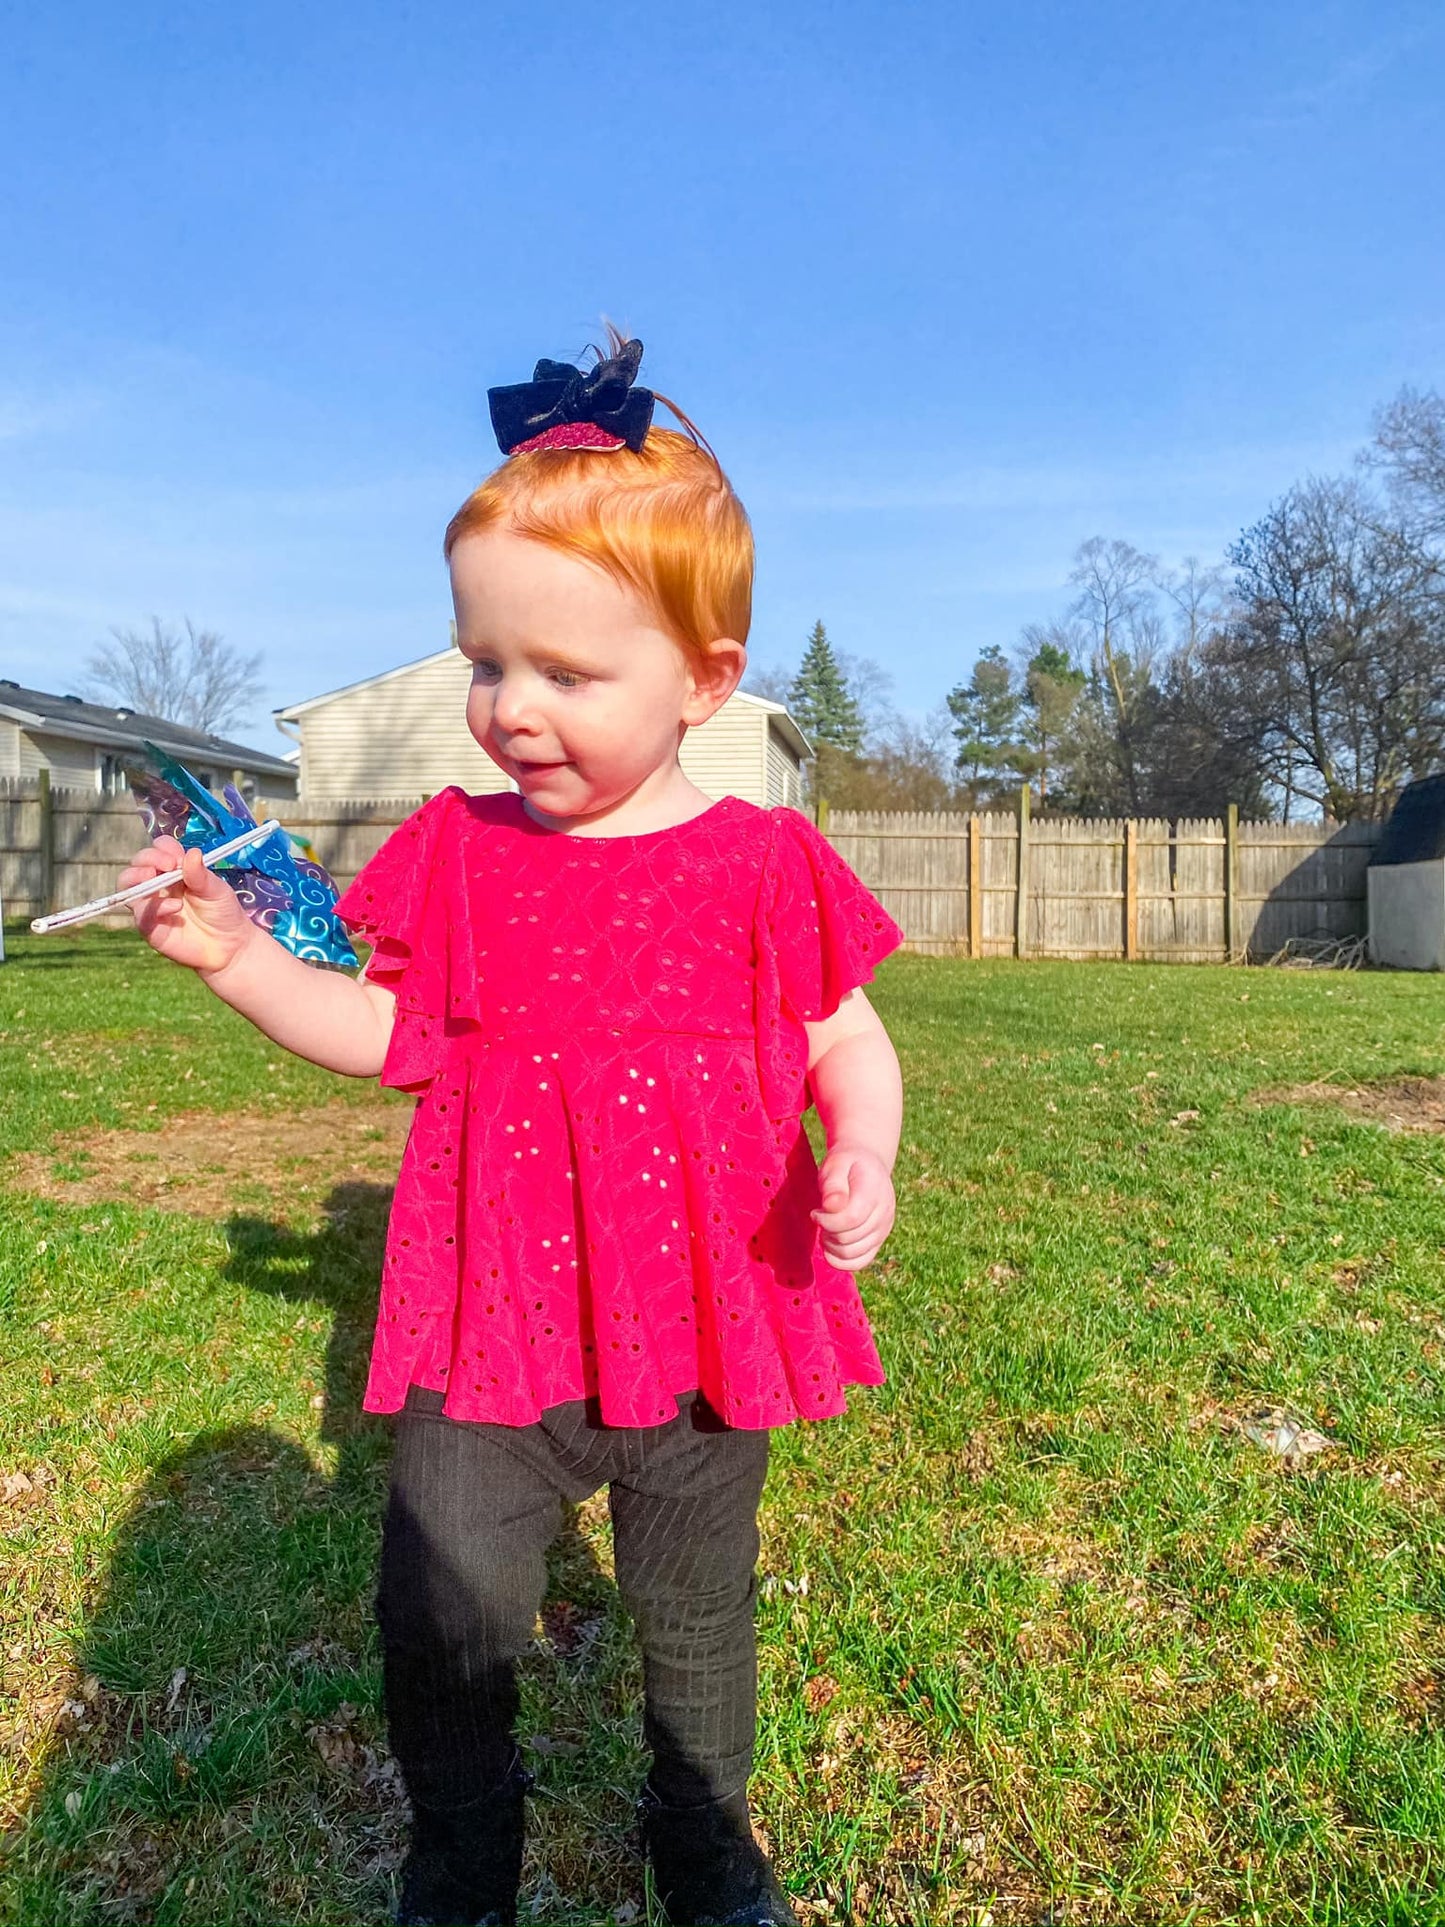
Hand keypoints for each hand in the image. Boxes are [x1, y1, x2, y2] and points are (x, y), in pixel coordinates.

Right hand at [120, 836, 255, 975]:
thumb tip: (192, 853)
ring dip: (137, 876)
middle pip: (137, 864)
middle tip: (169, 865)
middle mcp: (158, 885)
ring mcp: (151, 905)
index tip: (178, 857)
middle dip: (148, 858)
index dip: (164, 848)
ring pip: (127, 886)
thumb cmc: (222, 913)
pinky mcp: (150, 927)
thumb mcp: (217, 890)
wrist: (229, 946)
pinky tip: (175, 907)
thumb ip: (201, 874)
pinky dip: (155, 907)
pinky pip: (141, 914)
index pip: (158, 850)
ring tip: (154, 876)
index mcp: (174, 871)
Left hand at [812, 1145, 895, 1272]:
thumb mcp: (836, 1163)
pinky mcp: (879, 1240)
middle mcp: (884, 1213)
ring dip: (831, 1246)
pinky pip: (861, 1262)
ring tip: (826, 1229)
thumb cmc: (846, 1164)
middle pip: (849, 1238)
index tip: (815, 1212)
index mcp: (874, 1191)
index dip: (827, 1220)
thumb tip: (832, 1206)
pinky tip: (830, 1246)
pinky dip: (841, 1261)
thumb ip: (833, 1183)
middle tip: (820, 1217)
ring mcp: (884, 1229)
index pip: (851, 1218)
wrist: (867, 1165)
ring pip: (853, 1253)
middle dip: (827, 1231)